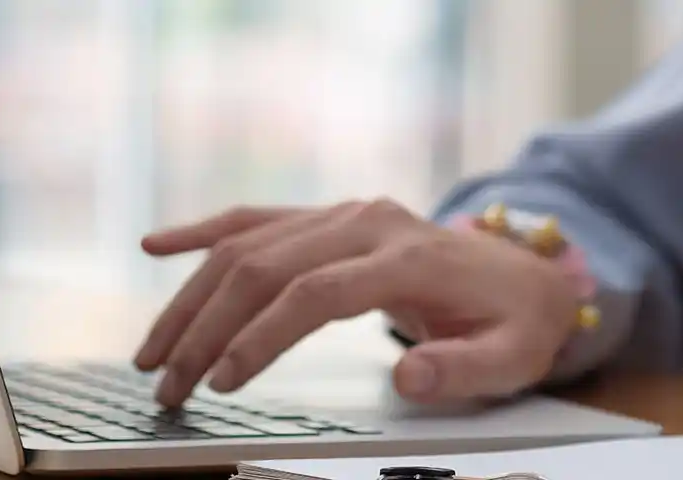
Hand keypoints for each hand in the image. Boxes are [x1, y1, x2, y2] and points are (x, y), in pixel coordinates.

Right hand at [132, 200, 578, 406]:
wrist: (531, 273)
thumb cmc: (516, 322)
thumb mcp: (510, 357)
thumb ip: (463, 370)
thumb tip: (408, 376)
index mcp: (409, 256)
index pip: (316, 292)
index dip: (262, 335)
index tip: (222, 380)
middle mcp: (368, 222)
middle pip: (266, 267)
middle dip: (206, 328)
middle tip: (168, 384)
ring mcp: (346, 213)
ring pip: (248, 244)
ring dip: (191, 297)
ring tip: (151, 353)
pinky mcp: (330, 218)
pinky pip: (258, 218)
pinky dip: (203, 231)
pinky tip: (155, 245)